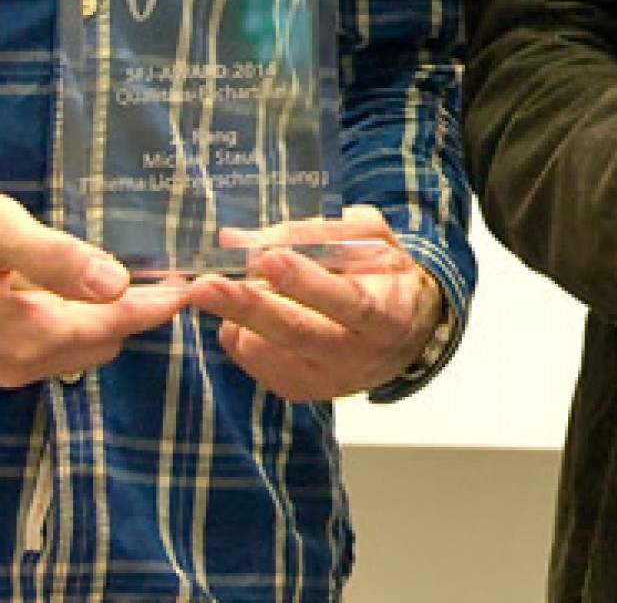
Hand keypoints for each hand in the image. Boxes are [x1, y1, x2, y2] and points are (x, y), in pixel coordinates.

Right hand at [0, 195, 189, 387]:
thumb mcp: (0, 232)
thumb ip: (54, 257)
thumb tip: (115, 283)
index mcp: (28, 334)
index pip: (117, 325)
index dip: (160, 303)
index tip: (197, 282)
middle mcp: (14, 363)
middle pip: (100, 343)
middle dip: (136, 313)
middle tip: (169, 273)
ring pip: (70, 350)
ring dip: (103, 321)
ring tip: (136, 281)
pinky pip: (40, 348)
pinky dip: (69, 324)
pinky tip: (74, 292)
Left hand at [185, 205, 444, 399]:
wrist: (405, 333)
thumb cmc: (384, 274)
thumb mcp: (368, 237)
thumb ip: (313, 231)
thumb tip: (239, 238)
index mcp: (388, 312)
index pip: (347, 301)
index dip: (307, 282)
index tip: (268, 258)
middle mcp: (358, 354)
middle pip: (298, 333)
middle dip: (248, 306)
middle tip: (204, 285)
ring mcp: (325, 380)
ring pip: (266, 349)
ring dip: (238, 314)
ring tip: (231, 286)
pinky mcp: (297, 391)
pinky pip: (252, 360)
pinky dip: (240, 329)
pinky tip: (253, 312)